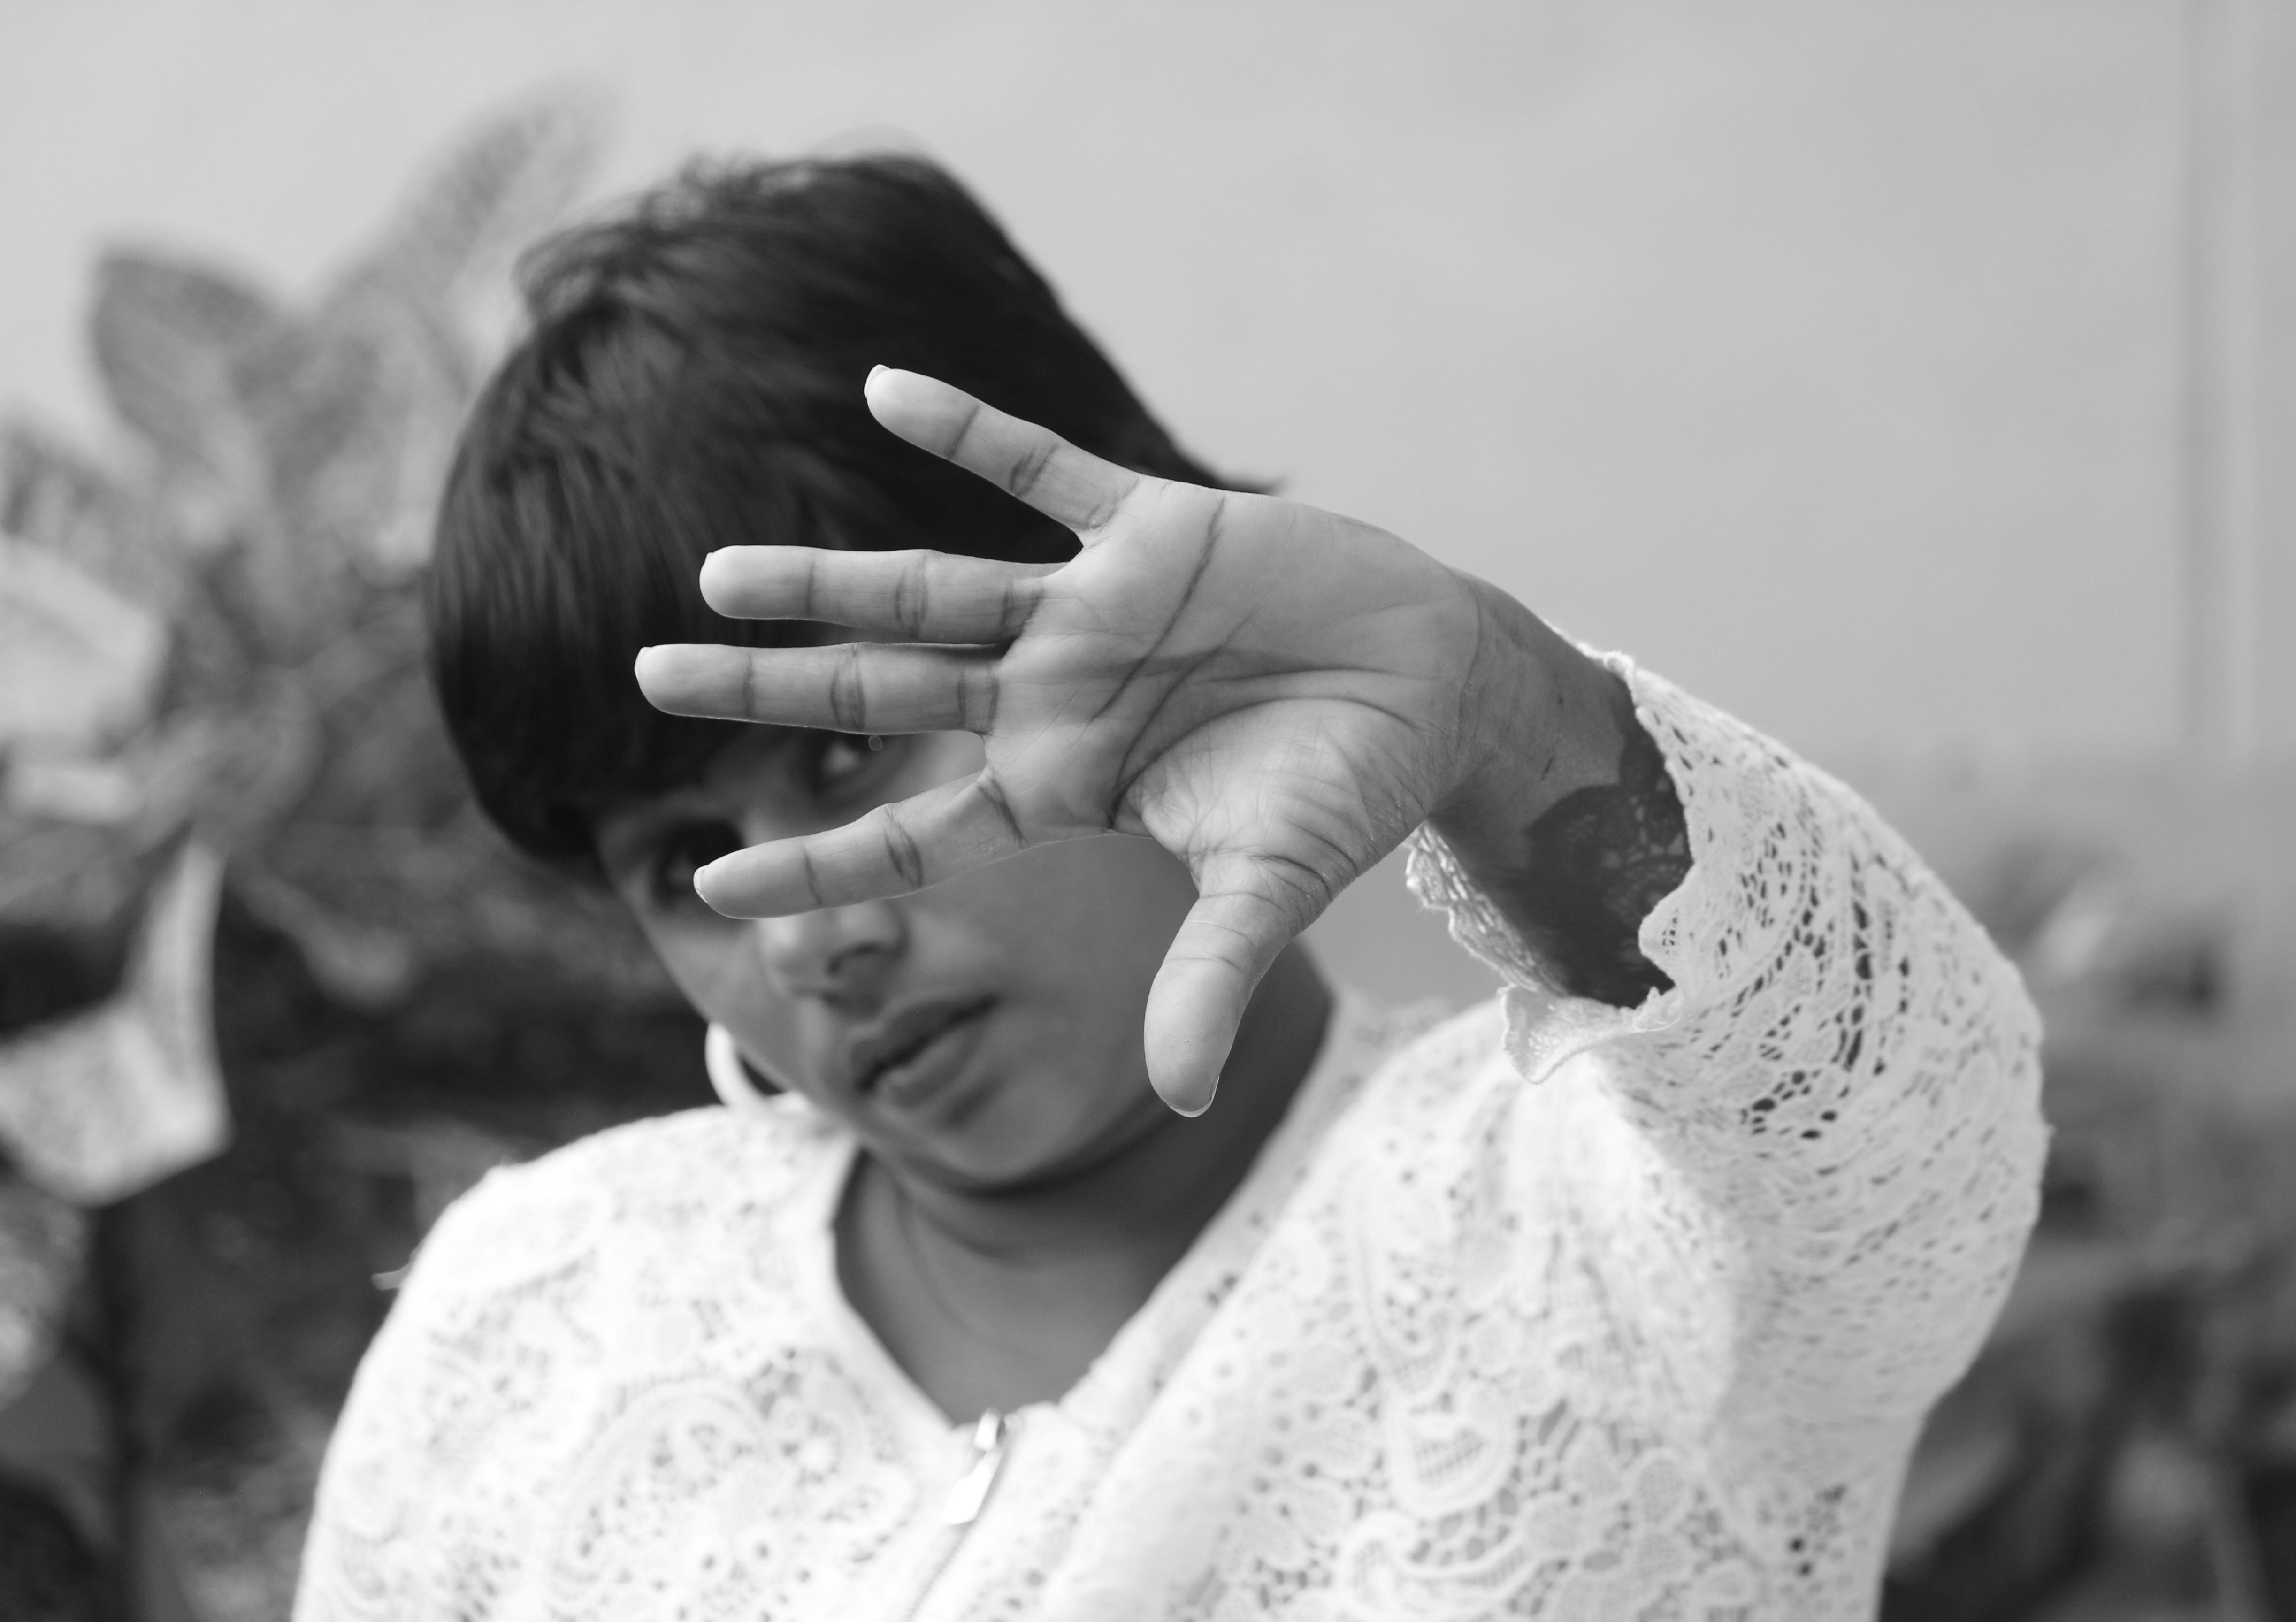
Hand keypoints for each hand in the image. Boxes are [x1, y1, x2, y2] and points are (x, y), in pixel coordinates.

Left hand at [635, 367, 1514, 1113]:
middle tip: (646, 675)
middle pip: (882, 698)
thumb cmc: (1349, 792)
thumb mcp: (1272, 890)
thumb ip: (1212, 981)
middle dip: (769, 691)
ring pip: (929, 590)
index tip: (713, 881)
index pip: (915, 834)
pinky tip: (883, 388)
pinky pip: (1039, 470)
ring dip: (827, 579)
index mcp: (1066, 787)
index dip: (820, 855)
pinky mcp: (1148, 529)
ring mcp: (1090, 612)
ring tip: (715, 570)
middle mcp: (1054, 696)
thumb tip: (1182, 1103)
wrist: (1434, 683)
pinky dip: (970, 431)